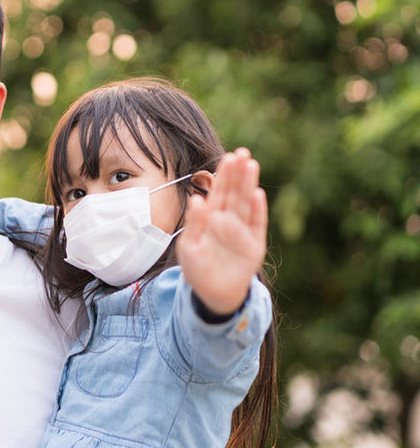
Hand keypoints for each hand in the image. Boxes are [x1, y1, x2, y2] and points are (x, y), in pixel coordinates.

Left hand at [177, 148, 267, 315]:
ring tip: (251, 165)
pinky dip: (258, 211)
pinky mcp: (254, 245)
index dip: (224, 174)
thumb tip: (196, 198)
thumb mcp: (189, 245)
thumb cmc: (198, 268)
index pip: (219, 191)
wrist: (212, 294)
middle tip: (242, 152)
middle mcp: (229, 220)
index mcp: (212, 217)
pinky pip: (256, 225)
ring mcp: (242, 232)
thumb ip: (194, 223)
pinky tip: (258, 194)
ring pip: (246, 204)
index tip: (228, 156)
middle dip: (238, 173)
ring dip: (249, 185)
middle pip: (234, 192)